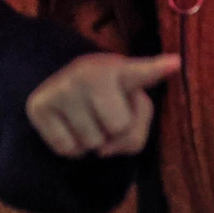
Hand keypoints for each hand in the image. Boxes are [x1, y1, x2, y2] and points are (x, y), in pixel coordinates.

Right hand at [25, 53, 181, 157]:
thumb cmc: (109, 99)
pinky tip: (69, 126)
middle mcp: (87, 72)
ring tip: (86, 118)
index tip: (176, 63)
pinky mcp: (37, 105)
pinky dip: (72, 148)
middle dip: (114, 132)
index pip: (140, 72)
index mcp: (120, 69)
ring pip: (91, 143)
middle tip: (103, 114)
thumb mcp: (133, 106)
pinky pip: (67, 149)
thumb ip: (135, 132)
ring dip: (92, 141)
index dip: (157, 68)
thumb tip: (105, 150)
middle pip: (118, 128)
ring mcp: (60, 87)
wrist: (64, 88)